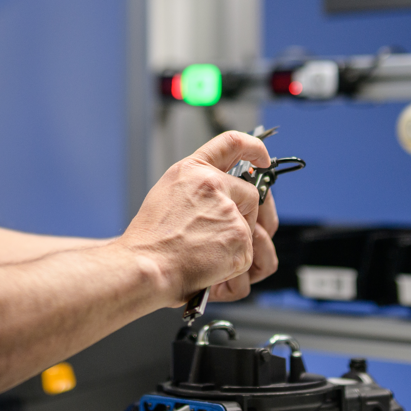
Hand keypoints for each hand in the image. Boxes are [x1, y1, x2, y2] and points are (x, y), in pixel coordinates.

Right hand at [120, 131, 268, 305]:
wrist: (147, 267)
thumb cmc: (150, 240)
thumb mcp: (166, 196)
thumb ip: (197, 189)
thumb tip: (219, 197)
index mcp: (193, 170)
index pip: (231, 143)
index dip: (253, 147)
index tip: (263, 158)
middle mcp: (213, 184)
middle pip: (250, 194)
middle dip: (247, 215)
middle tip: (228, 233)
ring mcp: (228, 210)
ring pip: (251, 226)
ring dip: (237, 242)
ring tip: (209, 253)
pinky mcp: (239, 236)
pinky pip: (248, 253)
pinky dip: (234, 264)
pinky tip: (211, 265)